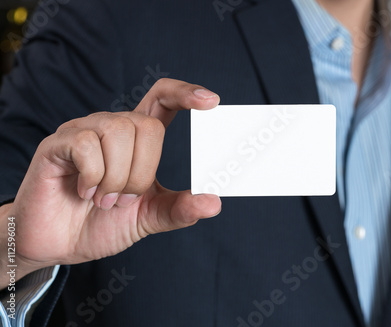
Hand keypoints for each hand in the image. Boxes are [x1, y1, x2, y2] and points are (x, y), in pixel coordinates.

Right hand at [1, 79, 220, 286]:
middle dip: (143, 172)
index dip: (185, 94)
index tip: (211, 100)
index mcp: (137, 139)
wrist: (59, 244)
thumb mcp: (148, 217)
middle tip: (124, 199)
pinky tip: (84, 191)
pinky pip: (86, 144)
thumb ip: (180, 209)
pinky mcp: (58, 144)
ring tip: (104, 199)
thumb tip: (214, 203)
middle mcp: (111, 127)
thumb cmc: (102, 223)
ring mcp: (83, 132)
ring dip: (118, 177)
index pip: (162, 99)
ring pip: (119, 132)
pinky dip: (93, 176)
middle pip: (147, 125)